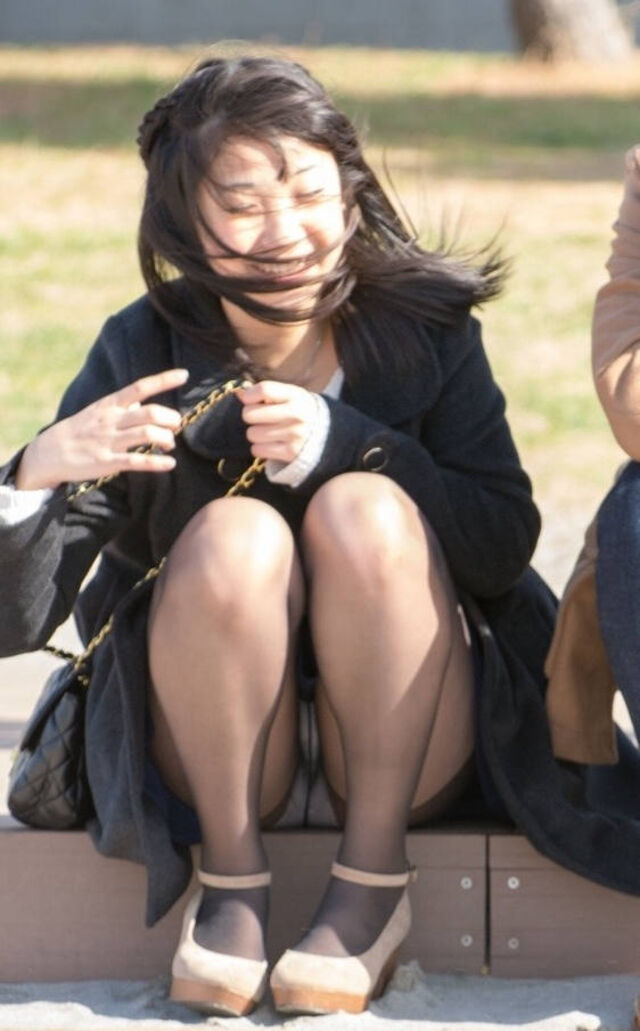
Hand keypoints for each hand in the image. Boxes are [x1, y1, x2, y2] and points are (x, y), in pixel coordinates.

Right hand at [15, 368, 188, 489]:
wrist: (49, 452)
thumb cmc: (80, 430)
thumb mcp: (99, 412)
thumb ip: (123, 407)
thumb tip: (143, 403)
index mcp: (110, 404)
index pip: (140, 387)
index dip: (164, 380)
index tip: (184, 374)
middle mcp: (112, 420)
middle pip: (150, 413)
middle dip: (170, 418)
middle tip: (176, 426)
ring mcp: (109, 441)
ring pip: (147, 434)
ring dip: (166, 439)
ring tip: (170, 444)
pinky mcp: (106, 462)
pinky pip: (137, 462)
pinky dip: (157, 463)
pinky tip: (170, 464)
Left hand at [237, 380, 317, 463]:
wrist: (328, 436)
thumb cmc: (300, 412)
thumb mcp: (290, 396)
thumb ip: (266, 393)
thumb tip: (239, 394)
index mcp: (296, 396)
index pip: (265, 390)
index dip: (249, 395)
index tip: (248, 399)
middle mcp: (296, 414)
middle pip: (250, 414)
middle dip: (250, 416)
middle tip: (260, 418)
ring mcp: (293, 435)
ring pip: (252, 434)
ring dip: (255, 433)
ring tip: (268, 432)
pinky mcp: (290, 453)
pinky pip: (257, 450)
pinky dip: (260, 448)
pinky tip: (270, 444)